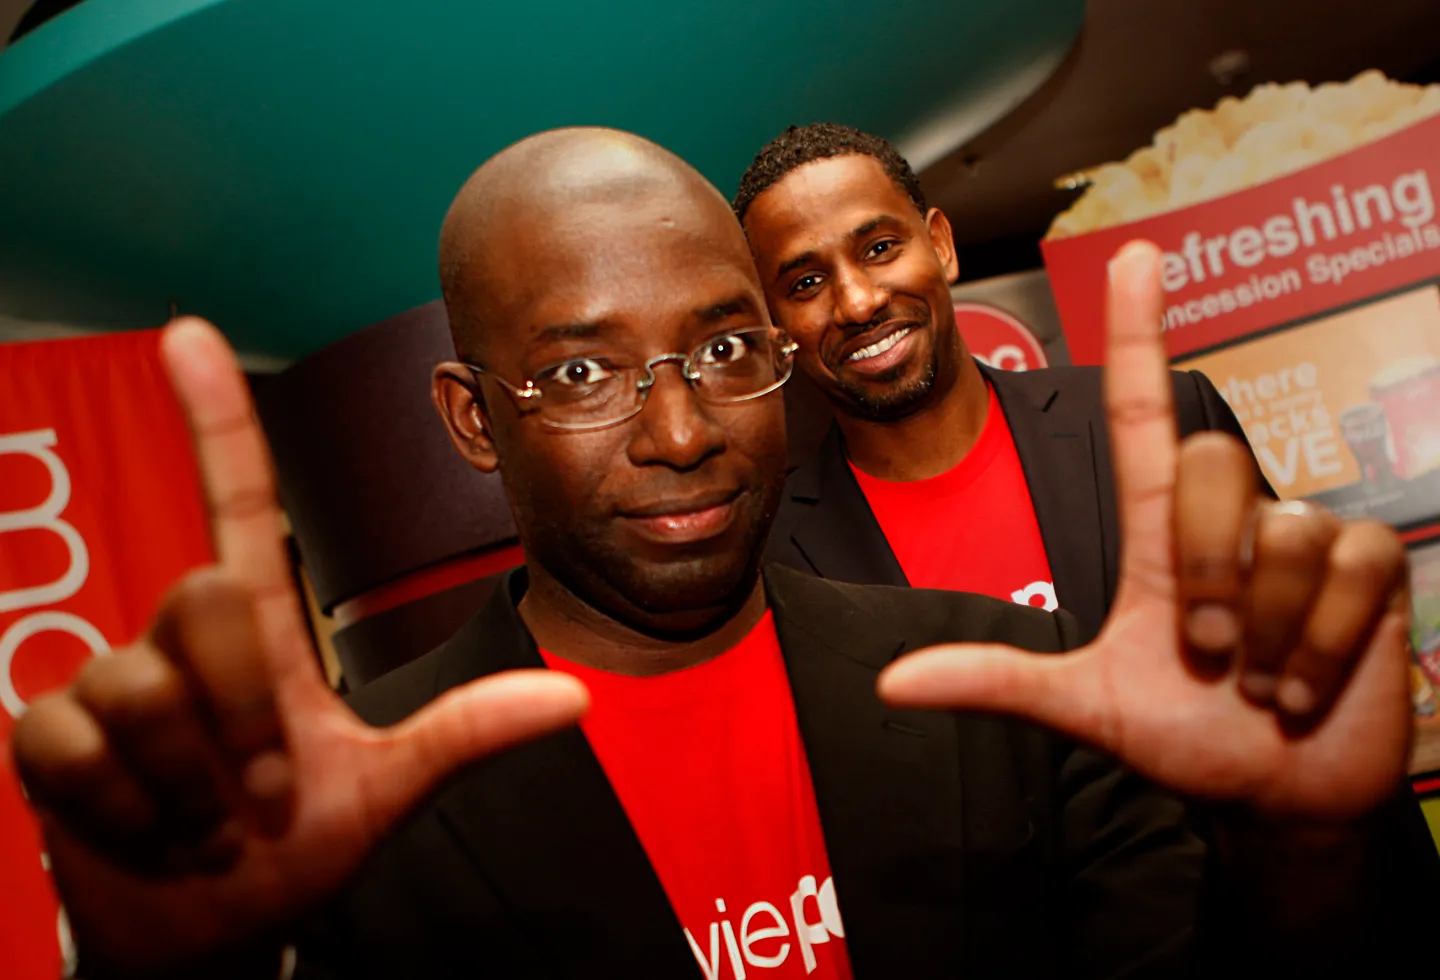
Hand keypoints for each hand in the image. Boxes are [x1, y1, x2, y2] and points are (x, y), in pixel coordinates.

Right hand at [11, 319, 586, 975]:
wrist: (218, 929)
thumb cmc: (299, 844)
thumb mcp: (388, 789)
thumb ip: (462, 734)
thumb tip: (574, 699)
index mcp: (267, 636)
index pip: (238, 505)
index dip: (218, 418)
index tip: (193, 331)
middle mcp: (186, 642)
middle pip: (209, 602)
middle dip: (247, 720)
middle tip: (268, 801)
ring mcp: (114, 686)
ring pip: (140, 689)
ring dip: (194, 787)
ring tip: (212, 826)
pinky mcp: (50, 741)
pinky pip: (74, 746)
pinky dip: (128, 812)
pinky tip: (147, 834)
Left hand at [879, 242, 1410, 822]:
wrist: (1277, 795)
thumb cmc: (1187, 737)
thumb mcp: (1087, 707)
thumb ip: (998, 682)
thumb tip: (890, 683)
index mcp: (1157, 537)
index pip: (1145, 416)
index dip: (1140, 333)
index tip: (1135, 255)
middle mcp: (1228, 521)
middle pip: (1206, 470)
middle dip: (1203, 579)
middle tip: (1209, 657)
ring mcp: (1300, 539)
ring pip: (1280, 537)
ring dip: (1264, 635)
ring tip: (1261, 680)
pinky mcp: (1367, 566)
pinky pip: (1348, 568)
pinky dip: (1321, 647)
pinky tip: (1310, 684)